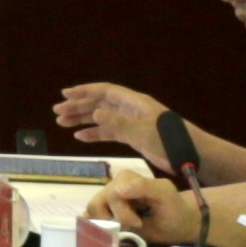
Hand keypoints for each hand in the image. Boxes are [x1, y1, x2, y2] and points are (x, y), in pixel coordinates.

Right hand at [51, 83, 165, 154]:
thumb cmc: (168, 140)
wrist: (188, 155)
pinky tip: (80, 137)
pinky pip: (109, 132)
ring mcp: (130, 123)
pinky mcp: (132, 136)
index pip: (104, 91)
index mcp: (133, 102)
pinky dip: (94, 134)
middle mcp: (130, 109)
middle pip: (99, 104)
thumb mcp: (141, 131)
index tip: (65, 94)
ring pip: (101, 118)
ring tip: (62, 123)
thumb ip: (117, 122)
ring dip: (82, 120)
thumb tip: (94, 113)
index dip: (84, 91)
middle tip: (57, 112)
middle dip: (78, 106)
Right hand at [97, 174, 199, 246]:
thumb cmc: (172, 209)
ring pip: (91, 212)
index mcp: (125, 178)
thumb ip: (143, 186)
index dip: (122, 214)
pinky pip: (89, 217)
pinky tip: (110, 231)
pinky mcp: (103, 213)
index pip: (111, 195)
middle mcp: (112, 186)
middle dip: (115, 219)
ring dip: (107, 224)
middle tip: (134, 225)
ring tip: (126, 228)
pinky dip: (95, 226)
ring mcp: (106, 201)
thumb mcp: (164, 194)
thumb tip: (116, 189)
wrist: (177, 224)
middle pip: (97, 205)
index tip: (139, 222)